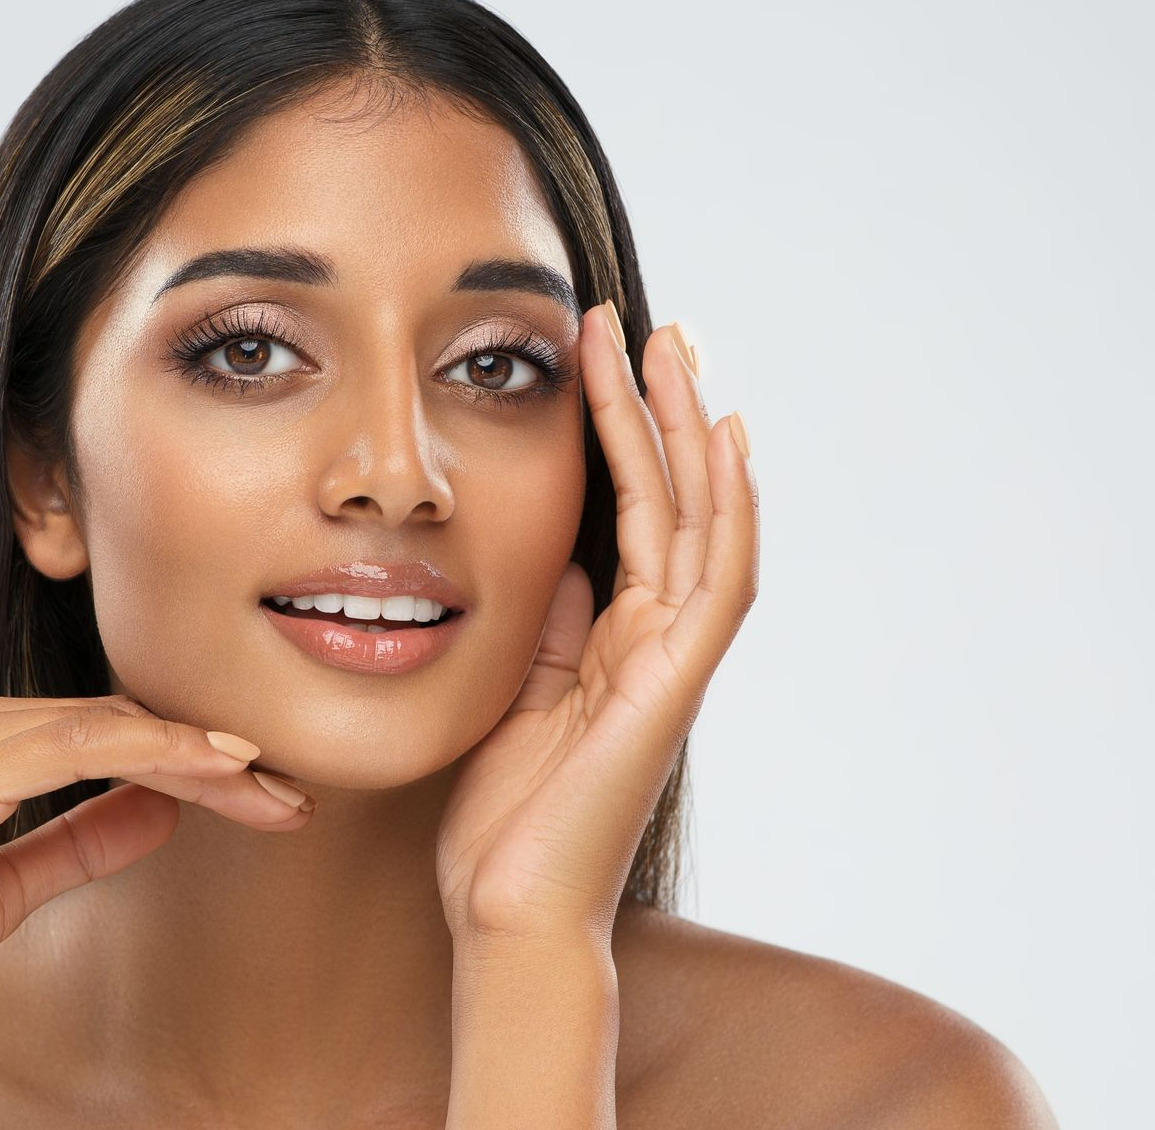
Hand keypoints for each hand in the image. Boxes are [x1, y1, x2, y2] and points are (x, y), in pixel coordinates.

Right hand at [0, 689, 314, 1045]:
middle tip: (290, 794)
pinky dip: (158, 753)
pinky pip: (80, 746)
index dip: (182, 758)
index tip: (260, 793)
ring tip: (275, 789)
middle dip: (209, 757)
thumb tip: (161, 808)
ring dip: (201, 754)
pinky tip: (219, 773)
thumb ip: (76, 840)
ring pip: (107, 726)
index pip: (95, 732)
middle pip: (111, 721)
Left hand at [435, 300, 758, 944]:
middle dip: (665, 410)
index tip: (598, 357)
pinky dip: (728, 509)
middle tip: (653, 323)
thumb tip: (560, 561)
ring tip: (675, 347)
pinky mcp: (672, 686)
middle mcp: (656, 641)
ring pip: (704, 522)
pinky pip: (717, 581)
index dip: (623, 435)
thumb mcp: (514, 695)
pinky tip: (725, 440)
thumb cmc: (504, 820)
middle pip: (678, 501)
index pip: (632, 514)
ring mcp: (672, 662)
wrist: (505, 910)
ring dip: (692, 432)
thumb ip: (547, 628)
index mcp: (615, 640)